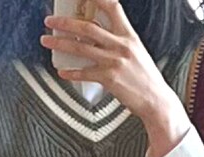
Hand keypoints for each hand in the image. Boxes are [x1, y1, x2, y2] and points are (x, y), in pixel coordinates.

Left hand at [40, 0, 190, 156]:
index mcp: (128, 35)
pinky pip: (84, 73)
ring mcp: (114, 61)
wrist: (156, 100)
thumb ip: (118, 42)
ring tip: (47, 41)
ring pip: (80, 47)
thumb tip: (96, 37)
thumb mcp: (136, 52)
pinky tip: (61, 70)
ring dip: (60, 43)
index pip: (112, 7)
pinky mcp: (109, 79)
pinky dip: (70, 72)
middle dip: (65, 22)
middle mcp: (120, 45)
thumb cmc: (145, 78)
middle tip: (50, 21)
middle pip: (88, 27)